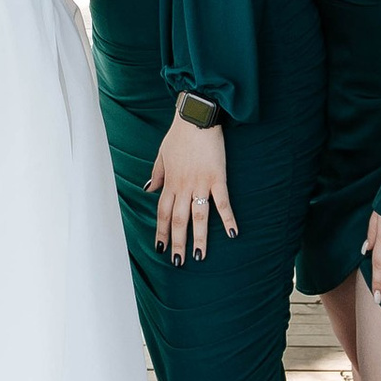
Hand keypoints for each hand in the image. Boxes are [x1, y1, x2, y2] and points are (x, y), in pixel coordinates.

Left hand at [148, 115, 234, 263]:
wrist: (196, 116)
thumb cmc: (179, 134)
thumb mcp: (162, 153)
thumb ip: (157, 173)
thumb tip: (148, 189)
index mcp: (170, 182)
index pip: (163, 212)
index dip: (161, 232)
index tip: (161, 248)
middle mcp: (183, 186)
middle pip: (178, 220)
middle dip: (177, 243)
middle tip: (178, 263)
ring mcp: (200, 183)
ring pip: (198, 216)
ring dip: (198, 238)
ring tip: (199, 256)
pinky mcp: (217, 177)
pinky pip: (222, 202)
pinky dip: (228, 218)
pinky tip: (232, 234)